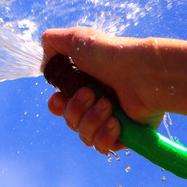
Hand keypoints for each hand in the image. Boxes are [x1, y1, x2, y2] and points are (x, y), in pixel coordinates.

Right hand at [42, 27, 164, 153]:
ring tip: (108, 105)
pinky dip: (105, 136)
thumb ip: (52, 43)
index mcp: (84, 85)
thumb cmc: (111, 54)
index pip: (61, 106)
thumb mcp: (75, 38)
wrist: (142, 72)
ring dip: (92, 120)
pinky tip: (116, 122)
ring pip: (85, 136)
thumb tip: (44, 62)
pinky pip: (103, 147)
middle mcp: (96, 104)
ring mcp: (111, 120)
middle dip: (76, 109)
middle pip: (70, 121)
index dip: (57, 105)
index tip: (60, 98)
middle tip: (92, 94)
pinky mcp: (125, 135)